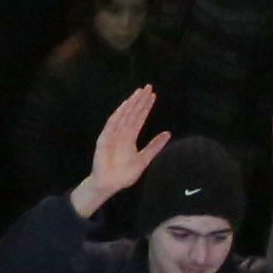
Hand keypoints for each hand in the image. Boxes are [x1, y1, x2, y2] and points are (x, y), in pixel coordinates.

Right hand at [76, 82, 168, 218]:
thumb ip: (155, 146)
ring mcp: (112, 135)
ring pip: (123, 116)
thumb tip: (168, 133)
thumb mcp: (144, 159)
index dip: (146, 107)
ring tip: (138, 93)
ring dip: (130, 104)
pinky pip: (111, 125)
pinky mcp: (104, 139)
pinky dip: (118, 115)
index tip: (153, 95)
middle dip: (139, 100)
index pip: (139, 118)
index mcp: (130, 137)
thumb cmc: (124, 174)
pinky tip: (124, 107)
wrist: (109, 185)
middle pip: (132, 113)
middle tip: (148, 87)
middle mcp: (122, 133)